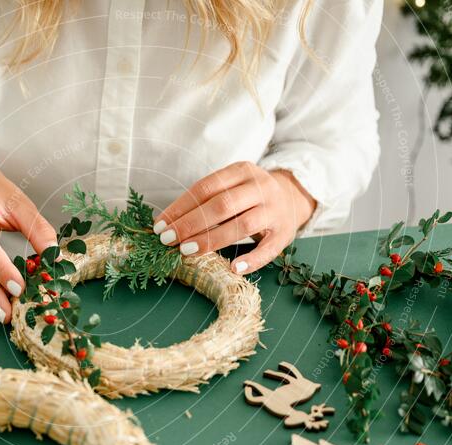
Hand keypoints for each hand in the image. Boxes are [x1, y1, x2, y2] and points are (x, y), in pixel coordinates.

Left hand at [153, 162, 316, 273]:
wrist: (292, 197)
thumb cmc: (248, 195)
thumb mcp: (231, 186)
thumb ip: (205, 200)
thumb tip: (167, 223)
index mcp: (242, 171)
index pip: (205, 188)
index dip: (180, 207)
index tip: (160, 224)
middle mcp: (260, 188)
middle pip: (222, 205)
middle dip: (191, 223)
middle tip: (168, 239)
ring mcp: (274, 211)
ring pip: (243, 225)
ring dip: (212, 239)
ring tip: (187, 251)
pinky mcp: (284, 233)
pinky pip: (268, 249)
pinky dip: (251, 260)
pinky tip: (233, 267)